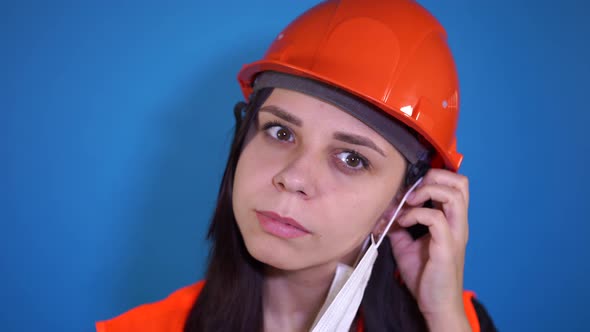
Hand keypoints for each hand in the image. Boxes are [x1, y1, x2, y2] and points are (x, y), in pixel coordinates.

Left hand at [387, 169, 469, 327]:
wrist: (436, 305)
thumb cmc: (425, 276)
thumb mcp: (406, 244)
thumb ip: (399, 224)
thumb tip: (386, 209)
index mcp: (452, 220)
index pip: (455, 184)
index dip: (433, 177)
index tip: (409, 188)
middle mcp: (458, 224)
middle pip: (461, 182)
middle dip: (434, 177)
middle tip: (413, 191)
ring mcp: (455, 234)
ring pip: (454, 194)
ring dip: (427, 192)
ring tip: (409, 203)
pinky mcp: (447, 248)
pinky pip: (436, 219)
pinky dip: (416, 214)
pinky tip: (403, 222)